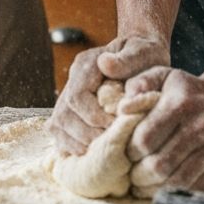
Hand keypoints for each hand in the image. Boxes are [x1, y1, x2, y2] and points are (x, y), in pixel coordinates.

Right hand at [47, 34, 169, 155]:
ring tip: (104, 150)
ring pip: (58, 126)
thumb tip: (105, 64)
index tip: (116, 127)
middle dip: (87, 136)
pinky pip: (60, 134)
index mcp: (86, 64)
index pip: (76, 97)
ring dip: (79, 144)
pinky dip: (74, 147)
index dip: (94, 117)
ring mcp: (68, 96)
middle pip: (63, 115)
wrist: (143, 58)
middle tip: (112, 145)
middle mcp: (72, 80)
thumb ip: (127, 58)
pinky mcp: (71, 113)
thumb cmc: (145, 56)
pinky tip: (94, 152)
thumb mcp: (142, 52)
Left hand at [122, 67, 203, 196]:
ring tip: (143, 186)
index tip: (127, 152)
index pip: (146, 138)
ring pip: (177, 180)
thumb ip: (139, 84)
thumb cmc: (189, 90)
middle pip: (160, 164)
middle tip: (132, 175)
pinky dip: (176, 192)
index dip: (131, 150)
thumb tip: (122, 108)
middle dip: (139, 174)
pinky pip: (196, 187)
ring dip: (155, 188)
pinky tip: (164, 187)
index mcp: (181, 104)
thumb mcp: (164, 76)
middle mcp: (200, 126)